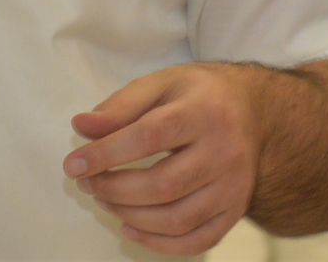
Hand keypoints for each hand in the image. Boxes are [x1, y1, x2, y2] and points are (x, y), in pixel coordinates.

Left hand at [64, 63, 263, 254]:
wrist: (255, 112)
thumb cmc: (199, 95)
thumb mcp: (161, 83)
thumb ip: (121, 105)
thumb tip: (82, 127)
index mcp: (204, 112)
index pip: (149, 137)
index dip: (106, 154)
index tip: (72, 164)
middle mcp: (224, 152)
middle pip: (163, 185)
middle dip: (114, 189)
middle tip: (87, 183)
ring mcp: (234, 187)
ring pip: (176, 219)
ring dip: (130, 216)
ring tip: (105, 200)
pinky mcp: (236, 211)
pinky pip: (196, 241)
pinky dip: (158, 243)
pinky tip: (130, 226)